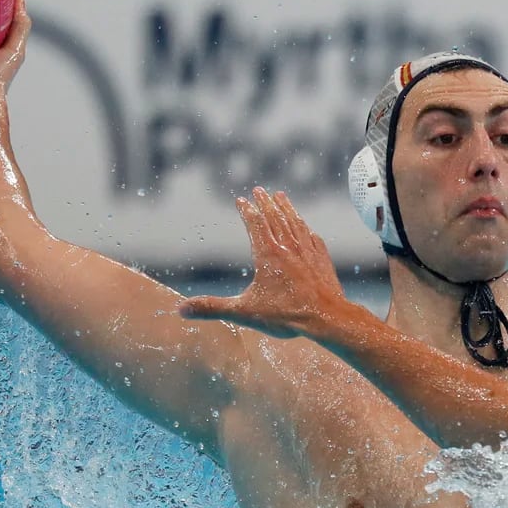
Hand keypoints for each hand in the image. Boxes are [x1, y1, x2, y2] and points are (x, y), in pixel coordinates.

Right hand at [180, 187, 346, 338]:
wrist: (327, 317)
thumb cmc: (286, 314)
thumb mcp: (244, 312)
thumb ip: (212, 308)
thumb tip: (181, 309)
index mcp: (267, 254)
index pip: (254, 224)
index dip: (246, 210)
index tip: (240, 199)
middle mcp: (288, 247)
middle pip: (275, 217)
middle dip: (266, 202)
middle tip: (260, 189)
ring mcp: (307, 251)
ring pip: (295, 223)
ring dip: (287, 208)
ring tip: (282, 197)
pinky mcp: (322, 260)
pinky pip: (312, 238)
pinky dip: (306, 229)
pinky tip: (307, 228)